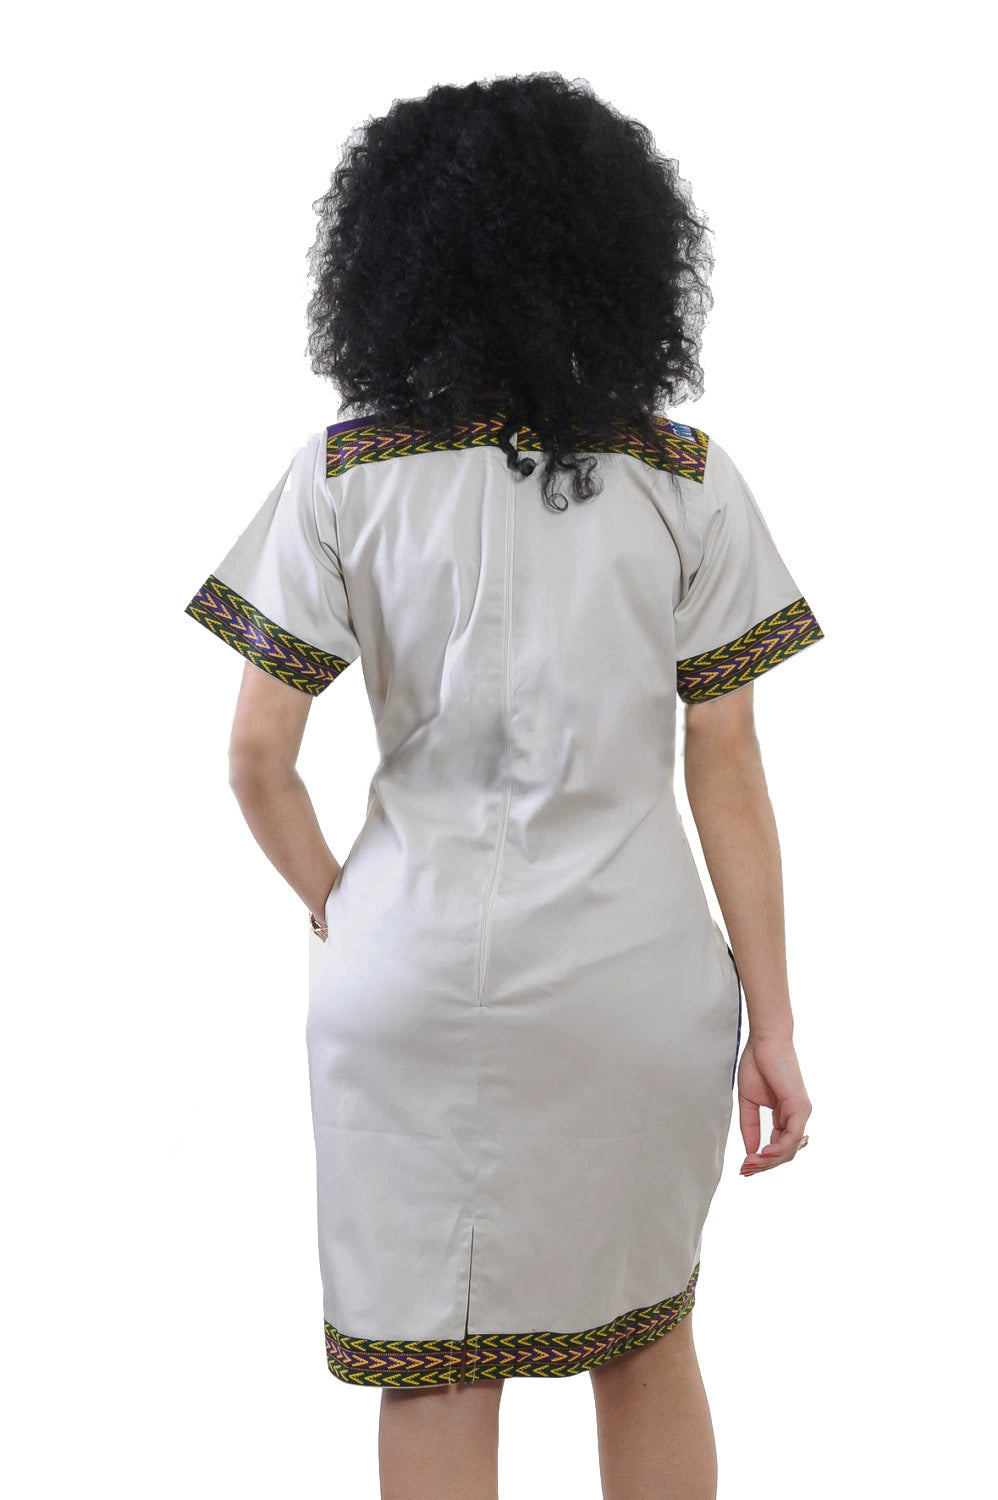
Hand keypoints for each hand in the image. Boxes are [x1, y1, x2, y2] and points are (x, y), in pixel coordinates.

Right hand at [737, 1033, 810, 1174]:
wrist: (764, 1042)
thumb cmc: (757, 1064)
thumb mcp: (748, 1102)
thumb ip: (750, 1126)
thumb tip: (750, 1151)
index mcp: (786, 1115)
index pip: (778, 1147)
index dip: (761, 1160)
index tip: (743, 1167)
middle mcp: (797, 1116)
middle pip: (785, 1153)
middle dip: (764, 1165)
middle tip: (745, 1171)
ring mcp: (801, 1113)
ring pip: (789, 1149)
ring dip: (768, 1161)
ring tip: (750, 1164)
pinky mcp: (800, 1107)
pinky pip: (791, 1136)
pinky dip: (777, 1149)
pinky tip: (763, 1153)